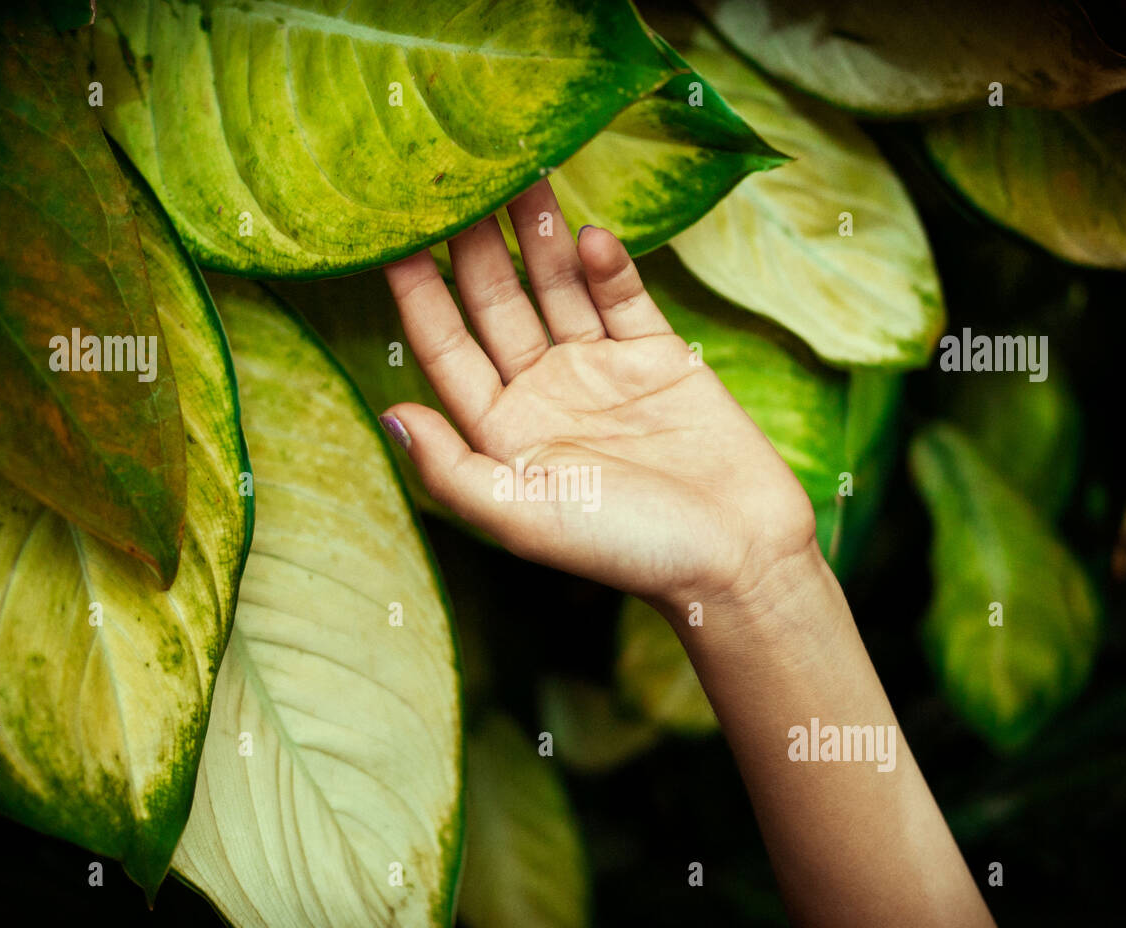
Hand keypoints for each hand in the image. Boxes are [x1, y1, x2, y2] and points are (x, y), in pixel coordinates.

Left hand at [380, 180, 816, 610]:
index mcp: (502, 433)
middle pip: (496, 304)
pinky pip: (623, 297)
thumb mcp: (524, 519)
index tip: (392, 234)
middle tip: (456, 175)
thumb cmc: (625, 550)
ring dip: (537, 235)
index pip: (446, 349)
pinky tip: (589, 234)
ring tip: (519, 172)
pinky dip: (606, 265)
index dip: (417, 294)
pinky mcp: (658, 358)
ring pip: (556, 288)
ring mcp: (600, 371)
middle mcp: (543, 394)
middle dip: (474, 244)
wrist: (737, 558)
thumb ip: (451, 470)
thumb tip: (388, 414)